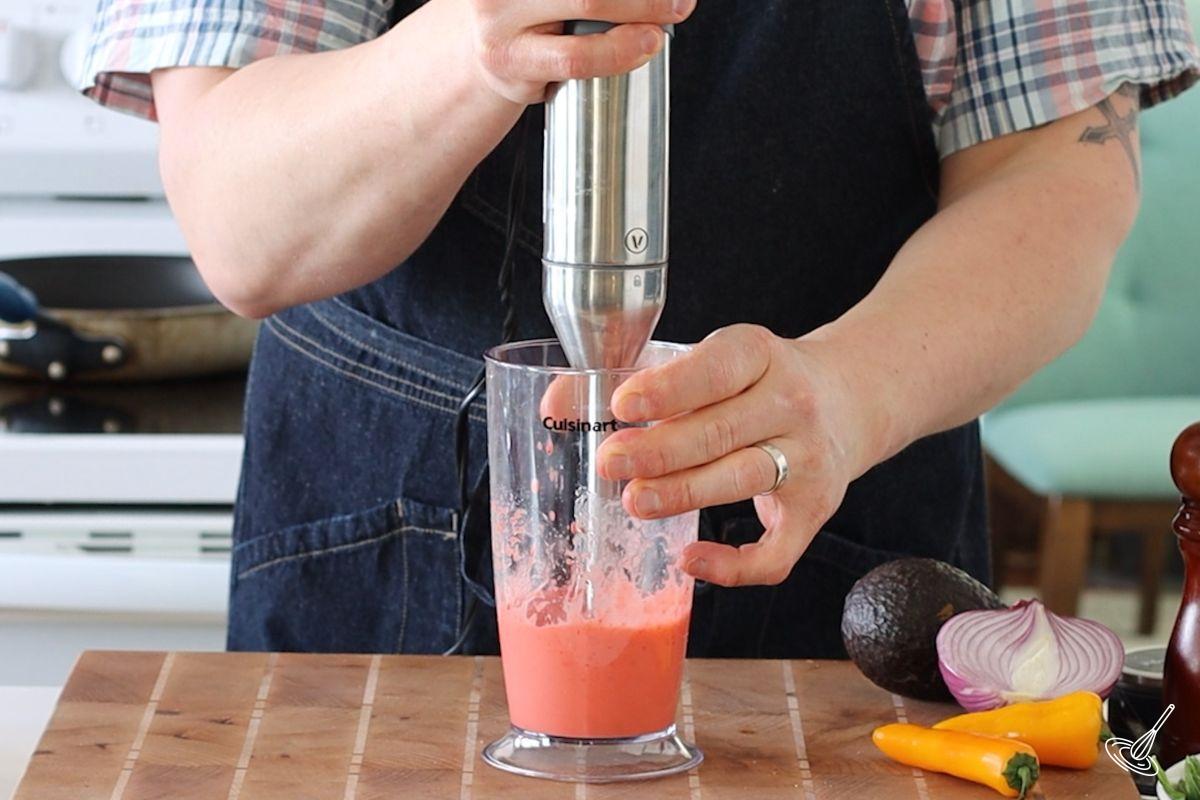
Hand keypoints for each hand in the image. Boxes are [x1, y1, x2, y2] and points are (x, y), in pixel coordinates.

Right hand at [465, 0, 693, 104]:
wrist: (482, 54)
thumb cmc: (531, 12)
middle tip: (679, 1)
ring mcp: (499, 14)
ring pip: (588, 3)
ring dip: (640, 14)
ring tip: (664, 22)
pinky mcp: (509, 59)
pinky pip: (576, 58)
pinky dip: (619, 52)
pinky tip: (642, 47)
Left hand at [597, 324, 875, 586]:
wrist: (848, 399)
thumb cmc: (754, 380)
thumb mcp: (708, 360)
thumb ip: (638, 376)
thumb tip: (556, 403)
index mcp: (761, 354)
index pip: (717, 368)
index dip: (670, 388)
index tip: (623, 403)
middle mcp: (791, 403)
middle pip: (723, 430)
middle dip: (660, 449)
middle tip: (610, 462)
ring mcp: (808, 460)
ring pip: (744, 480)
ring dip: (684, 494)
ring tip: (633, 500)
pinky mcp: (814, 511)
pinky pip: (777, 551)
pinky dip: (734, 565)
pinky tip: (688, 560)